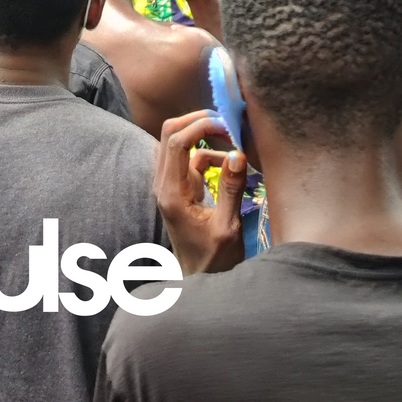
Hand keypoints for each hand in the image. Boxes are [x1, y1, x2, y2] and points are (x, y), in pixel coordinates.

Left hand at [154, 110, 247, 274]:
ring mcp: (169, 183)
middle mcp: (164, 183)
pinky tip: (230, 166)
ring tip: (234, 141)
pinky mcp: (179, 186)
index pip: (176, 142)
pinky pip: (190, 158)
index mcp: (171, 192)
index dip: (199, 126)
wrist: (199, 279)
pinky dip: (209, 154)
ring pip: (178, 142)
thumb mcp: (227, 227)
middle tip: (228, 124)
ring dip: (204, 136)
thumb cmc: (213, 260)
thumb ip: (231, 189)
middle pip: (170, 133)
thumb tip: (237, 153)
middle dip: (197, 122)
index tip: (226, 124)